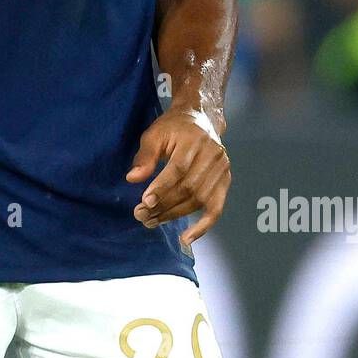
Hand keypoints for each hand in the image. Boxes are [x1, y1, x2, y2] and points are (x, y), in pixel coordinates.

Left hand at [125, 111, 230, 246]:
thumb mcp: (154, 134)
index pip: (179, 168)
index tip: (145, 202)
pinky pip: (216, 208)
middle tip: (141, 215)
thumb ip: (145, 156)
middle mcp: (212, 155)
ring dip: (175, 215)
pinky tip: (187, 238)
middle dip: (164, 205)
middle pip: (188, 187)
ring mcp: (222, 169)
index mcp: (194, 140)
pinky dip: (203, 226)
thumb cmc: (173, 128)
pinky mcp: (225, 181)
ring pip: (199, 200)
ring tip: (153, 222)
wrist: (201, 119)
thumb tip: (132, 179)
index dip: (162, 187)